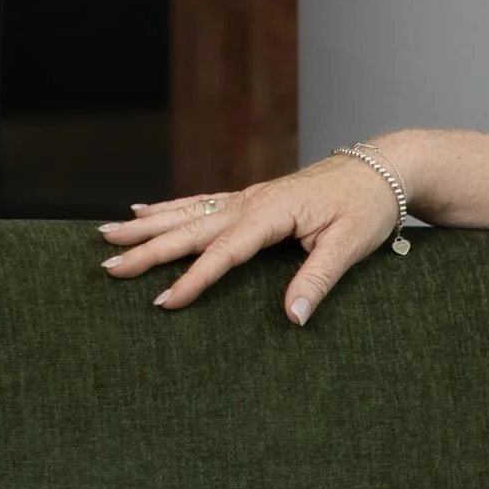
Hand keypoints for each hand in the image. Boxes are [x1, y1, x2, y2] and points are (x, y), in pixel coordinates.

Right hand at [98, 152, 409, 320]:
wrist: (382, 168)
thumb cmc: (368, 207)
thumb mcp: (349, 247)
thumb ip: (317, 282)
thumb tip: (293, 319)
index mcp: (272, 214)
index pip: (224, 252)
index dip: (193, 279)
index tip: (163, 301)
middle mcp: (252, 202)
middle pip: (191, 229)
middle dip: (147, 250)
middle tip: (109, 267)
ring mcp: (249, 197)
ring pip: (188, 212)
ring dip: (147, 226)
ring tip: (107, 236)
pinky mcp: (252, 198)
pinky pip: (200, 203)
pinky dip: (169, 208)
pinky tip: (143, 211)